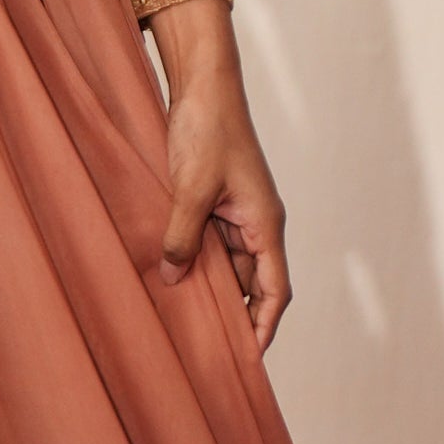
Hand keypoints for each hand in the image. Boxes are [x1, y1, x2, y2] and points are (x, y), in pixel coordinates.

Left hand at [148, 0, 290, 354]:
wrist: (203, 84)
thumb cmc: (209, 129)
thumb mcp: (191, 188)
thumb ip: (182, 237)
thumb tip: (174, 279)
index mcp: (265, 223)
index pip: (274, 290)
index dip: (264, 326)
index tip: (250, 359)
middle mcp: (256, 223)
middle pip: (251, 283)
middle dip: (234, 316)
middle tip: (207, 350)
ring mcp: (236, 213)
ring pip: (227, 264)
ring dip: (209, 288)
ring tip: (184, 321)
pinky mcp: (215, 202)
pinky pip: (209, 243)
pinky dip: (194, 261)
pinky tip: (170, 275)